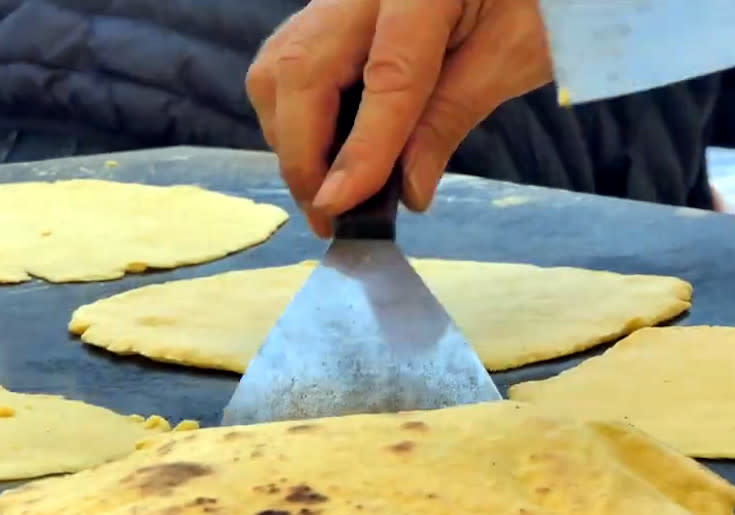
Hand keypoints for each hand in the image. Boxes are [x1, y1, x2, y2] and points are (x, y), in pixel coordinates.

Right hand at [246, 0, 551, 236]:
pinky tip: (324, 153)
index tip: (336, 208)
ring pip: (278, 70)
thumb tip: (408, 191)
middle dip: (303, 157)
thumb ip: (450, 118)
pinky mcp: (330, 14)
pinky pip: (287, 66)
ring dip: (292, 141)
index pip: (385, 79)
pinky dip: (295, 119)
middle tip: (326, 216)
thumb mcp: (509, 56)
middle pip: (301, 72)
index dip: (358, 153)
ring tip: (324, 190)